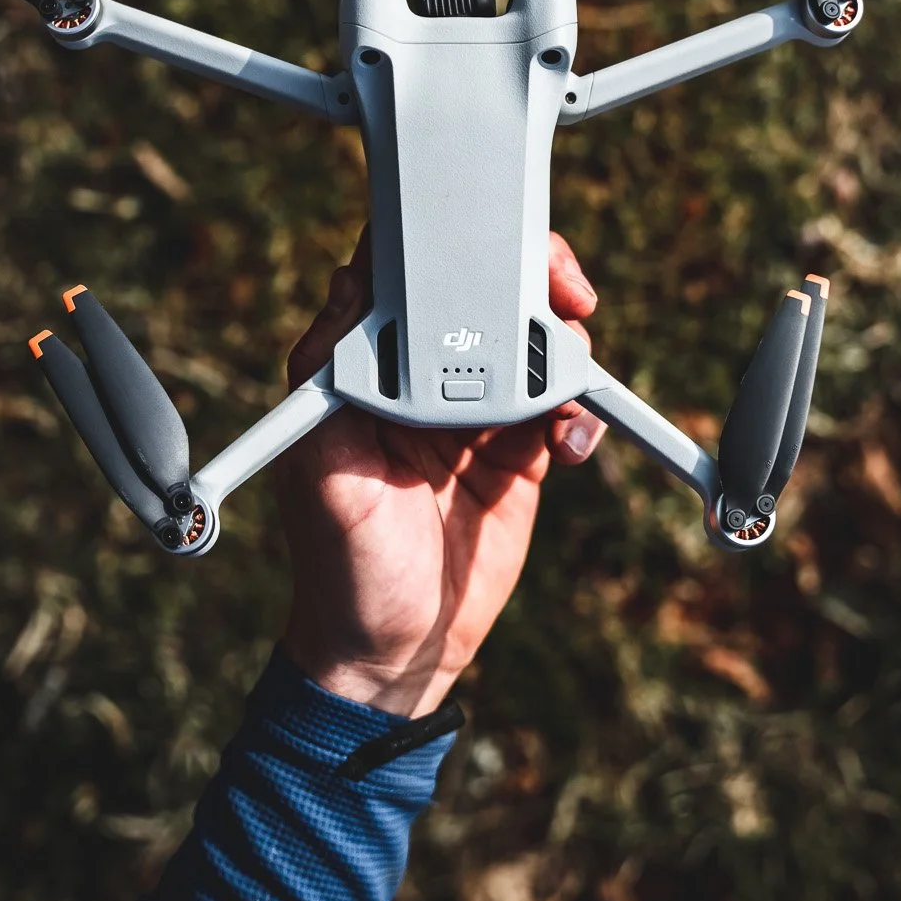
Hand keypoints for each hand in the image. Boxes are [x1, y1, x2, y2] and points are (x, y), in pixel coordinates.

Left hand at [272, 230, 605, 716]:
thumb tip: (350, 289)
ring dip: (562, 348)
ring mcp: (474, 410)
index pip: (404, 278)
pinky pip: (561, 405)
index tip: (488, 251)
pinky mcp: (518, 449)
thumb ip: (331, 380)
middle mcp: (420, 377)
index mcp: (366, 367)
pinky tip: (571, 443)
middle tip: (564, 298)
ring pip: (529, 341)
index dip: (447, 248)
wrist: (397, 651)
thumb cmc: (338, 564)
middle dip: (529, 282)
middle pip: (481, 294)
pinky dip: (579, 411)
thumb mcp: (320, 471)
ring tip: (569, 383)